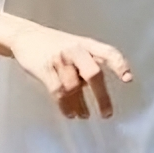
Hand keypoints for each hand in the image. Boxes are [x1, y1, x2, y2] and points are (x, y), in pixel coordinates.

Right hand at [11, 23, 133, 119]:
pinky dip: (66, 107)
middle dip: (102, 97)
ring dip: (81, 106)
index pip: (108, 52)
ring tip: (84, 116)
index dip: (119, 65)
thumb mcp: (76, 46)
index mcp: (86, 44)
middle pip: (93, 73)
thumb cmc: (55, 46)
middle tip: (106, 114)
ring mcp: (59, 59)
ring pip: (74, 87)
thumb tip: (100, 92)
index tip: (128, 80)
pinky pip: (59, 93)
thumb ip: (89, 63)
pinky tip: (71, 114)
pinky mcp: (45, 69)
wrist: (25, 36)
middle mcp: (75, 49)